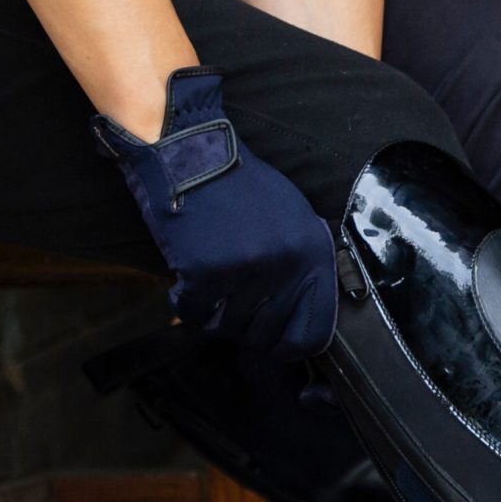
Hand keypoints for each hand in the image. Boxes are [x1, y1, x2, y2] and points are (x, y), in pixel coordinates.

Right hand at [93, 68, 337, 360]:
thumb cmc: (242, 187)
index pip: (311, 333)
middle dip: (245, 332)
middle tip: (229, 313)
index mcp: (313, 256)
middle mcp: (286, 268)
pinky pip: (195, 313)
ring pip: (229, 328)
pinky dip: (186, 305)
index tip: (270, 347)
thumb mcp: (294, 218)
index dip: (286, 347)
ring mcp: (247, 272)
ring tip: (208, 292)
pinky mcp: (206, 272)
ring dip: (214, 316)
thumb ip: (305, 264)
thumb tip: (308, 311)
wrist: (194, 154)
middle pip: (265, 335)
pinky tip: (186, 286)